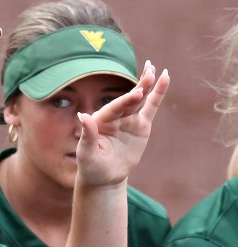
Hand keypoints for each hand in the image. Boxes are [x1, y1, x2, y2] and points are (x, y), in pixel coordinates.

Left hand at [75, 60, 169, 186]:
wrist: (104, 177)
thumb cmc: (91, 166)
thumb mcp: (86, 153)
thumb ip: (87, 135)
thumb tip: (83, 115)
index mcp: (100, 120)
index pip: (114, 108)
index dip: (125, 100)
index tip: (137, 94)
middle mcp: (115, 116)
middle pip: (129, 99)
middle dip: (139, 86)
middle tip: (149, 73)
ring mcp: (129, 119)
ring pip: (140, 99)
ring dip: (147, 84)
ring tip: (154, 68)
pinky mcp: (141, 125)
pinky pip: (151, 107)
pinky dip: (158, 94)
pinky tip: (164, 79)